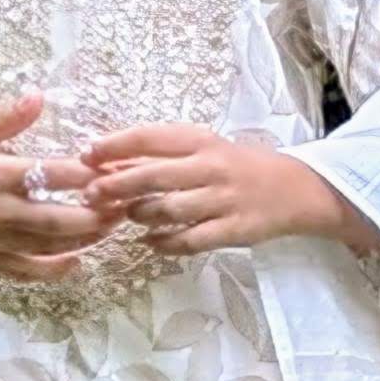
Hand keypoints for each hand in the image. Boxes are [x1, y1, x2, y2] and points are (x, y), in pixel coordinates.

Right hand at [0, 91, 116, 281]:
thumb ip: (6, 119)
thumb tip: (39, 97)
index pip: (50, 174)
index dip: (86, 173)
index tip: (113, 167)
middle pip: (55, 220)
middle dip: (94, 215)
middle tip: (123, 205)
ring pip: (46, 246)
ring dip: (82, 239)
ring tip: (111, 226)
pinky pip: (24, 270)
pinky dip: (52, 270)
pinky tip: (77, 262)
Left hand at [78, 125, 379, 255]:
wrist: (293, 189)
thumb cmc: (235, 166)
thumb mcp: (202, 150)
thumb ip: (160, 157)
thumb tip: (106, 161)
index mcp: (200, 140)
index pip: (148, 137)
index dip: (114, 146)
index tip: (86, 155)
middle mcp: (210, 167)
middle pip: (153, 176)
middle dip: (116, 186)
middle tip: (91, 195)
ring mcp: (223, 200)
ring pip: (168, 210)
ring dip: (140, 215)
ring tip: (129, 217)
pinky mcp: (233, 230)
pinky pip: (190, 240)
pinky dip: (165, 244)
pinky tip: (151, 243)